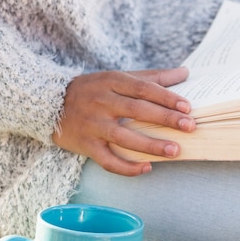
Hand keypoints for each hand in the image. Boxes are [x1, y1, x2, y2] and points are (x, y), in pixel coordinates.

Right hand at [52, 67, 195, 175]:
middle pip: (137, 111)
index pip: (144, 89)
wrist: (49, 104)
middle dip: (165, 119)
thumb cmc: (93, 90)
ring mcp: (93, 125)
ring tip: (175, 151)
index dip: (167, 98)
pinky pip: (108, 160)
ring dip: (151, 145)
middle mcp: (102, 102)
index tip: (188, 107)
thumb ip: (153, 76)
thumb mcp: (119, 77)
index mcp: (112, 82)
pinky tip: (147, 168)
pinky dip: (127, 167)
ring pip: (124, 137)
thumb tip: (185, 72)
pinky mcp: (86, 145)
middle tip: (190, 127)